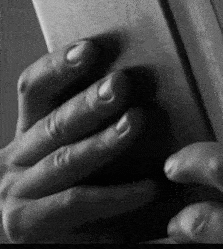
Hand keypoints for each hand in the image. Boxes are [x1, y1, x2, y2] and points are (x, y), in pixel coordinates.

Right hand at [0, 40, 156, 242]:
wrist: (43, 239)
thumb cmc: (72, 181)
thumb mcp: (74, 142)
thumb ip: (95, 115)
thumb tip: (151, 73)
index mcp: (29, 127)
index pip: (35, 87)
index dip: (59, 66)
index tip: (91, 47)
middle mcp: (16, 157)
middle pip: (54, 122)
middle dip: (90, 101)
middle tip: (122, 82)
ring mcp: (19, 192)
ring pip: (65, 160)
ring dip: (103, 141)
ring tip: (136, 121)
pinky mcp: (28, 225)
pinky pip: (77, 202)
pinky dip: (116, 195)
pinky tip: (150, 186)